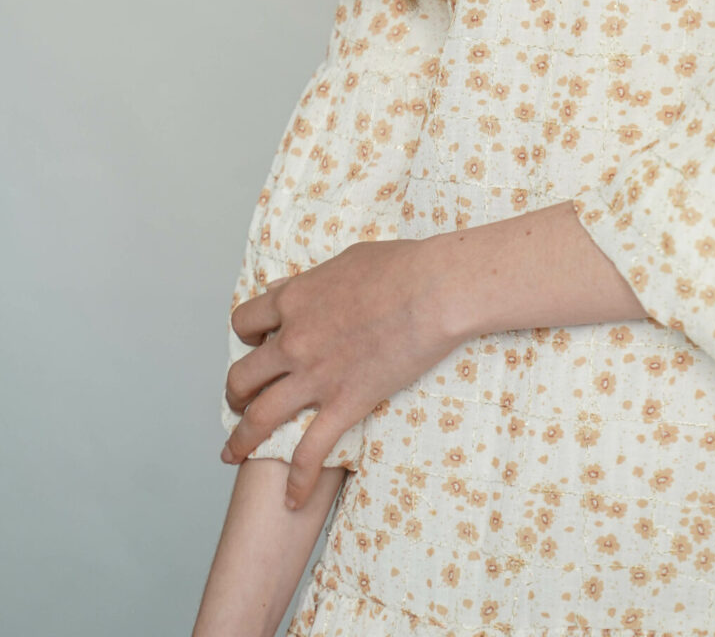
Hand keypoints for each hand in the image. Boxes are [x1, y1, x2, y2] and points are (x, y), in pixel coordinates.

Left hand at [221, 237, 454, 509]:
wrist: (434, 290)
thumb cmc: (400, 266)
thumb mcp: (346, 260)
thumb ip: (312, 281)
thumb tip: (291, 289)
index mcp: (294, 300)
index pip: (245, 322)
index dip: (246, 337)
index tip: (256, 345)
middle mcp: (294, 340)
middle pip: (241, 375)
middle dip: (234, 394)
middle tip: (239, 404)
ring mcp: (317, 375)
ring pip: (259, 417)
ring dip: (241, 440)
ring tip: (234, 455)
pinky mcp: (345, 403)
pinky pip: (310, 451)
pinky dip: (296, 480)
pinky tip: (292, 499)